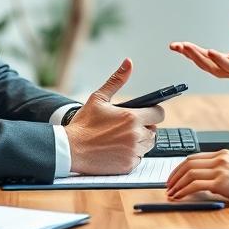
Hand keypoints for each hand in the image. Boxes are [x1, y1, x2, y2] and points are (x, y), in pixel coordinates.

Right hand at [65, 59, 164, 175]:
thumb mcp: (98, 98)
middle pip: (154, 131)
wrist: (69, 150)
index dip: (154, 112)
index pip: (159, 114)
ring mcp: (132, 152)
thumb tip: (128, 62)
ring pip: (148, 146)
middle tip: (129, 127)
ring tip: (123, 138)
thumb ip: (116, 80)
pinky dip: (132, 155)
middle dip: (145, 128)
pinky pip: (139, 159)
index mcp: (131, 117)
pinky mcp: (128, 166)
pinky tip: (118, 150)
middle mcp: (135, 135)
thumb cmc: (83, 123)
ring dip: (140, 142)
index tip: (147, 113)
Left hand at [165, 150, 228, 204]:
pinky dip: (184, 191)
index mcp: (222, 154)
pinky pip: (195, 184)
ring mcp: (220, 169)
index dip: (179, 168)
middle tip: (168, 186)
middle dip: (174, 175)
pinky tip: (180, 197)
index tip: (173, 177)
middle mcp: (219, 158)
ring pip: (189, 173)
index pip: (193, 157)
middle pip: (188, 163)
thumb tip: (202, 182)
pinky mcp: (221, 181)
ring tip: (171, 193)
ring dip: (177, 184)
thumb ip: (220, 170)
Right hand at [169, 10, 228, 100]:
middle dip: (191, 56)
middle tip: (176, 46)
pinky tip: (209, 52)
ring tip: (186, 49)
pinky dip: (220, 61)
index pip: (210, 57)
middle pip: (207, 64)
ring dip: (199, 59)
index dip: (194, 52)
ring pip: (215, 68)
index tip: (178, 45)